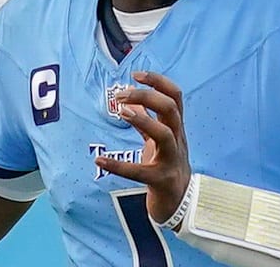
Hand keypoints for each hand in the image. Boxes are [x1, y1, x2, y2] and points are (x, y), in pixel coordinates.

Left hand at [94, 71, 190, 223]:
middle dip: (147, 96)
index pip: (175, 96)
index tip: (136, 74)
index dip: (158, 81)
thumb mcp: (158, 141)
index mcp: (176, 128)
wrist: (179, 204)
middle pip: (170, 109)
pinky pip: (139, 172)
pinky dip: (118, 166)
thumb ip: (146, 120)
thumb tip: (131, 100)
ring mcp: (171, 161)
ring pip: (164, 134)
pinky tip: (100, 160)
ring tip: (120, 112)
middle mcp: (177, 140)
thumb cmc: (167, 167)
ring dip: (142, 120)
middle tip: (121, 94)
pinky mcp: (160, 181)